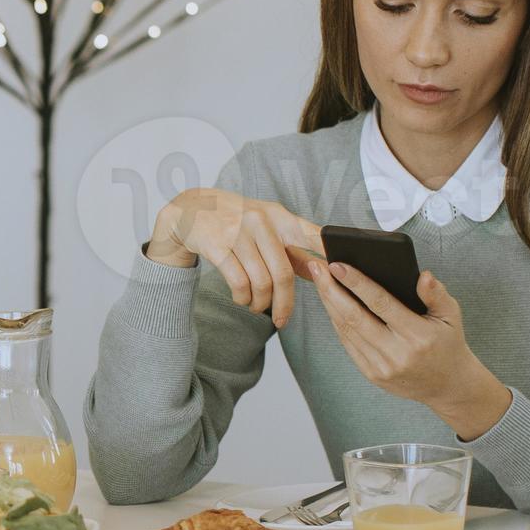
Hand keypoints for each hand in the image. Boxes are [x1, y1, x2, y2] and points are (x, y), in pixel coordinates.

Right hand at [144, 189, 322, 327]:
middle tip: (281, 318)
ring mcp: (238, 232)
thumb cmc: (233, 222)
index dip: (329, 253)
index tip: (340, 273)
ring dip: (260, 303)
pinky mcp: (217, 245)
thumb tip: (318, 271)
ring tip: (256, 307)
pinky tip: (242, 298)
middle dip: (283, 304)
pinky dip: (243, 298)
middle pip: (283, 274)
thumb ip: (290, 248)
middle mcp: (261, 221)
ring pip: (260, 282)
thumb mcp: (264, 226)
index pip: (312, 234)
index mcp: (278, 216)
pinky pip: (239, 282)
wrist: (188, 211)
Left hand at [307, 263, 510, 439]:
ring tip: (319, 280)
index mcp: (418, 336)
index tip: (337, 265)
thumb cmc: (448, 343)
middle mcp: (397, 354)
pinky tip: (330, 303)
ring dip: (329, 303)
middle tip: (317, 267)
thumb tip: (423, 275)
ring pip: (346, 330)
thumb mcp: (451, 316)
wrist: (447, 385)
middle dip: (331, 290)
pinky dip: (336, 321)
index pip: (381, 303)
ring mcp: (381, 367)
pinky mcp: (372, 374)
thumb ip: (437, 294)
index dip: (356, 283)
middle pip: (354, 317)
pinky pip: (347, 343)